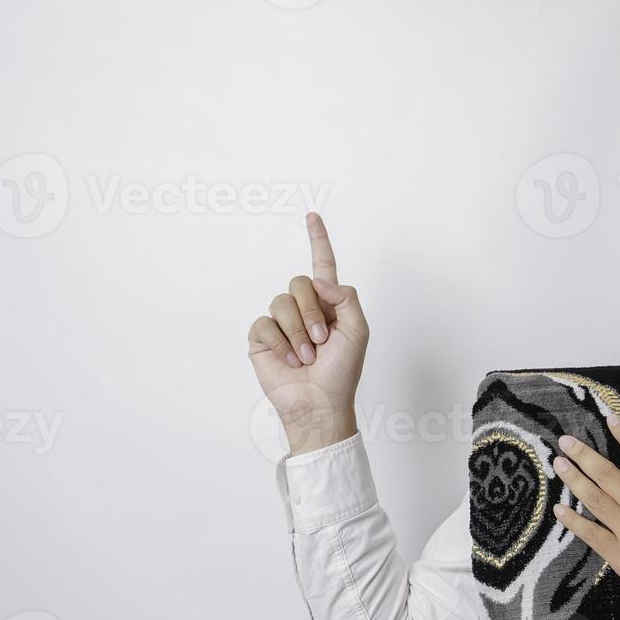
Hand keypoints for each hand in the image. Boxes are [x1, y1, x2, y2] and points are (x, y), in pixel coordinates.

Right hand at [247, 212, 369, 454]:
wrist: (319, 403)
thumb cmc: (342, 372)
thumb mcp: (358, 332)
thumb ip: (347, 298)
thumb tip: (321, 281)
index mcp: (329, 305)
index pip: (323, 266)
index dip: (318, 241)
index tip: (312, 216)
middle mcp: (303, 309)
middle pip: (299, 282)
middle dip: (312, 312)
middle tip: (321, 342)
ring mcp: (281, 323)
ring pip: (281, 302)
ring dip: (298, 331)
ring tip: (307, 357)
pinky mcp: (262, 338)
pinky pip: (264, 323)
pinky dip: (280, 342)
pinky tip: (289, 360)